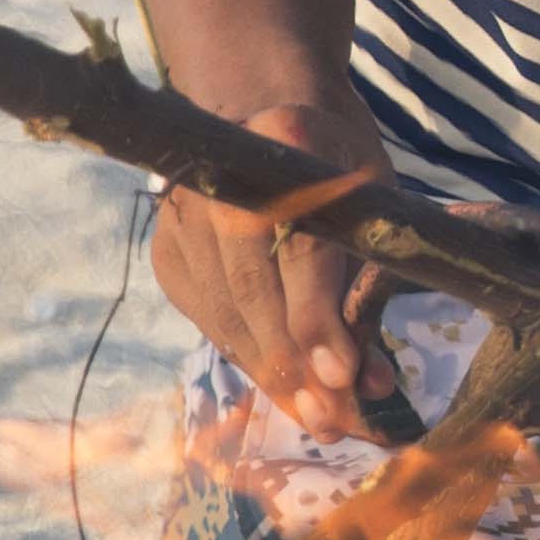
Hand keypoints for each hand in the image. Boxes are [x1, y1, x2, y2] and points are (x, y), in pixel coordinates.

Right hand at [154, 85, 398, 433]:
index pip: (297, 246)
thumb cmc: (341, 168)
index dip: (318, 316)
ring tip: (318, 418)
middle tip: (334, 421)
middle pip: (252, 290)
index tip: (341, 375)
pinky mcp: (166, 250)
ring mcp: (180, 214)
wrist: (273, 118)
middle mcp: (216, 179)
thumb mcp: (373, 202)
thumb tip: (371, 385)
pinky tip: (282, 386)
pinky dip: (247, 356)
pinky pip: (209, 319)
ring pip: (226, 315)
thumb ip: (371, 280)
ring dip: (273, 375)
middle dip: (296, 365)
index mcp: (283, 144)